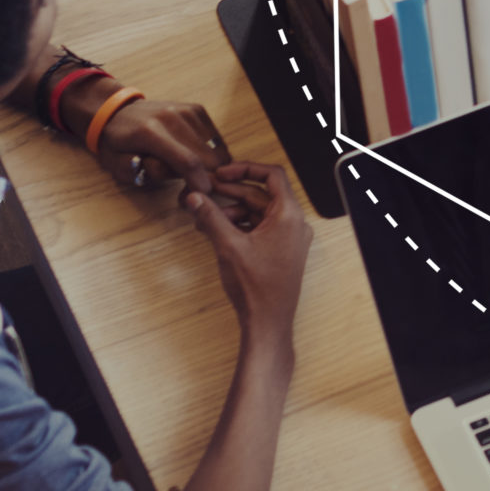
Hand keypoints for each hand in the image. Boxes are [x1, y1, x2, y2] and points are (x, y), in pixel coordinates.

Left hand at [95, 94, 231, 195]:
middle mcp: (173, 117)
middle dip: (205, 179)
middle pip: (209, 158)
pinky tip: (193, 158)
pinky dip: (210, 154)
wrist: (117, 112)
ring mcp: (187, 111)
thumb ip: (147, 173)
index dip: (199, 184)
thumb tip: (179, 175)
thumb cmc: (115, 144)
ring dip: (210, 167)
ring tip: (189, 174)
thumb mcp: (119, 167)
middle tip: (188, 190)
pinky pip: (216, 140)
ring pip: (217, 149)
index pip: (188, 162)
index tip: (199, 198)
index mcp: (149, 132)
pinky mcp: (197, 110)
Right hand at [183, 162, 310, 340]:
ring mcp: (289, 238)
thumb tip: (195, 197)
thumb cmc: (257, 289)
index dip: (245, 168)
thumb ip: (210, 217)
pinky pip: (260, 228)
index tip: (222, 172)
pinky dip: (240, 225)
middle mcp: (294, 223)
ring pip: (258, 212)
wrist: (268, 322)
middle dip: (231, 193)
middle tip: (205, 192)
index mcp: (289, 215)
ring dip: (232, 211)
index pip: (272, 175)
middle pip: (262, 194)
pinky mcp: (281, 250)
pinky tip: (217, 229)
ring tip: (205, 216)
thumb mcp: (228, 246)